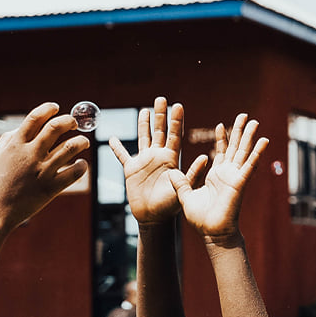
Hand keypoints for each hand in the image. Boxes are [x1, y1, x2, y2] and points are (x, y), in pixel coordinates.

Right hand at [0, 104, 90, 229]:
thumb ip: (8, 139)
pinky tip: (81, 164)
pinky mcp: (51, 187)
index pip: (35, 117)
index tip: (55, 107)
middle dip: (69, 121)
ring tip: (83, 142)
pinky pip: (74, 172)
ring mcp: (42, 171)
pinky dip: (82, 166)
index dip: (48, 108)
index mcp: (16, 144)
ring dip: (81, 141)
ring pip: (70, 147)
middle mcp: (30, 154)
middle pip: (56, 127)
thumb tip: (22, 128)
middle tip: (73, 123)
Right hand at [108, 97, 185, 226]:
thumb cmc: (171, 205)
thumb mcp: (184, 188)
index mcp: (171, 158)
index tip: (178, 106)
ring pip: (144, 137)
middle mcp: (158, 156)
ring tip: (145, 110)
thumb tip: (204, 158)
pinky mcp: (131, 169)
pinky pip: (122, 156)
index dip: (176, 121)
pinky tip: (111, 138)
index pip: (175, 135)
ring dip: (144, 124)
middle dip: (160, 115)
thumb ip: (193, 173)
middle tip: (161, 99)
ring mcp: (144, 161)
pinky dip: (116, 148)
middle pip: (159, 131)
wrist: (154, 217)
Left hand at [171, 114, 267, 243]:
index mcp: (216, 175)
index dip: (222, 138)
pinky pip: (250, 165)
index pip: (221, 151)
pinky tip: (264, 141)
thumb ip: (180, 183)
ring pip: (244, 152)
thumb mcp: (185, 196)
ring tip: (255, 122)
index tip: (221, 124)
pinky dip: (257, 153)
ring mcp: (235, 177)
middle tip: (245, 116)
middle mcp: (228, 173)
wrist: (212, 233)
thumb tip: (171, 173)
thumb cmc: (201, 219)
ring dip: (250, 137)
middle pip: (235, 147)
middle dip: (240, 131)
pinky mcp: (240, 183)